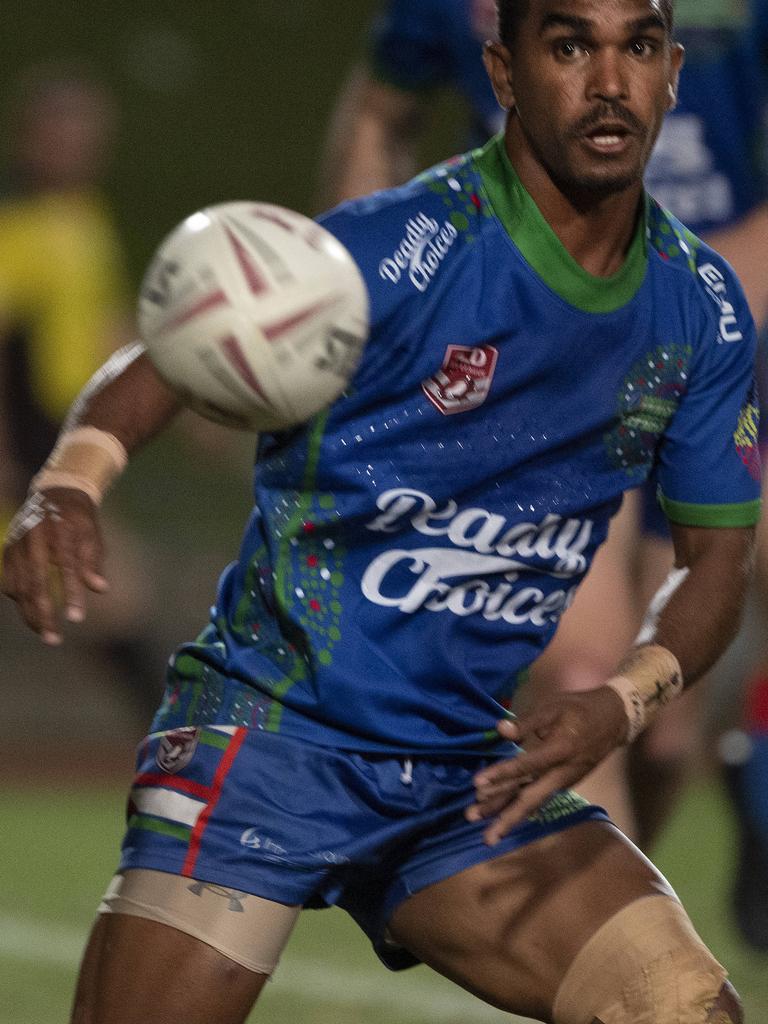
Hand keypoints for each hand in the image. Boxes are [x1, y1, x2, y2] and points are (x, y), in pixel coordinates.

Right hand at [1, 487, 107, 644]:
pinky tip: (32, 614)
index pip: (66, 567)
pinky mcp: (8, 551)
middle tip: (54, 639)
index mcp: (59, 530)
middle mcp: (33, 537)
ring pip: (19, 587)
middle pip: (35, 583)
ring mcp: (16, 544)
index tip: (77, 619)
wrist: (55, 495)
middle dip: (43, 614)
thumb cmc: (79, 520)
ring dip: (30, 613)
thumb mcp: (93, 534)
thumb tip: (100, 589)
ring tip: (46, 634)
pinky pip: (9, 582)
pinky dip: (19, 600)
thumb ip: (94, 561)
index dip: (71, 594)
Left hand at [466, 687, 627, 844]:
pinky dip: (521, 808)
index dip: (501, 774)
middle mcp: (562, 774)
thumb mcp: (553, 707)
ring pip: (533, 802)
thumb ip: (526, 721)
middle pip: (530, 798)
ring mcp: (564, 782)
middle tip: (473, 820)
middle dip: (502, 814)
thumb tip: (500, 730)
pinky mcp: (564, 784)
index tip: (477, 783)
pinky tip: (505, 817)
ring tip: (487, 833)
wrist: (614, 720)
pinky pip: (539, 799)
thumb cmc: (580, 709)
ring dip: (509, 816)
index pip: (525, 766)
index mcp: (559, 750)